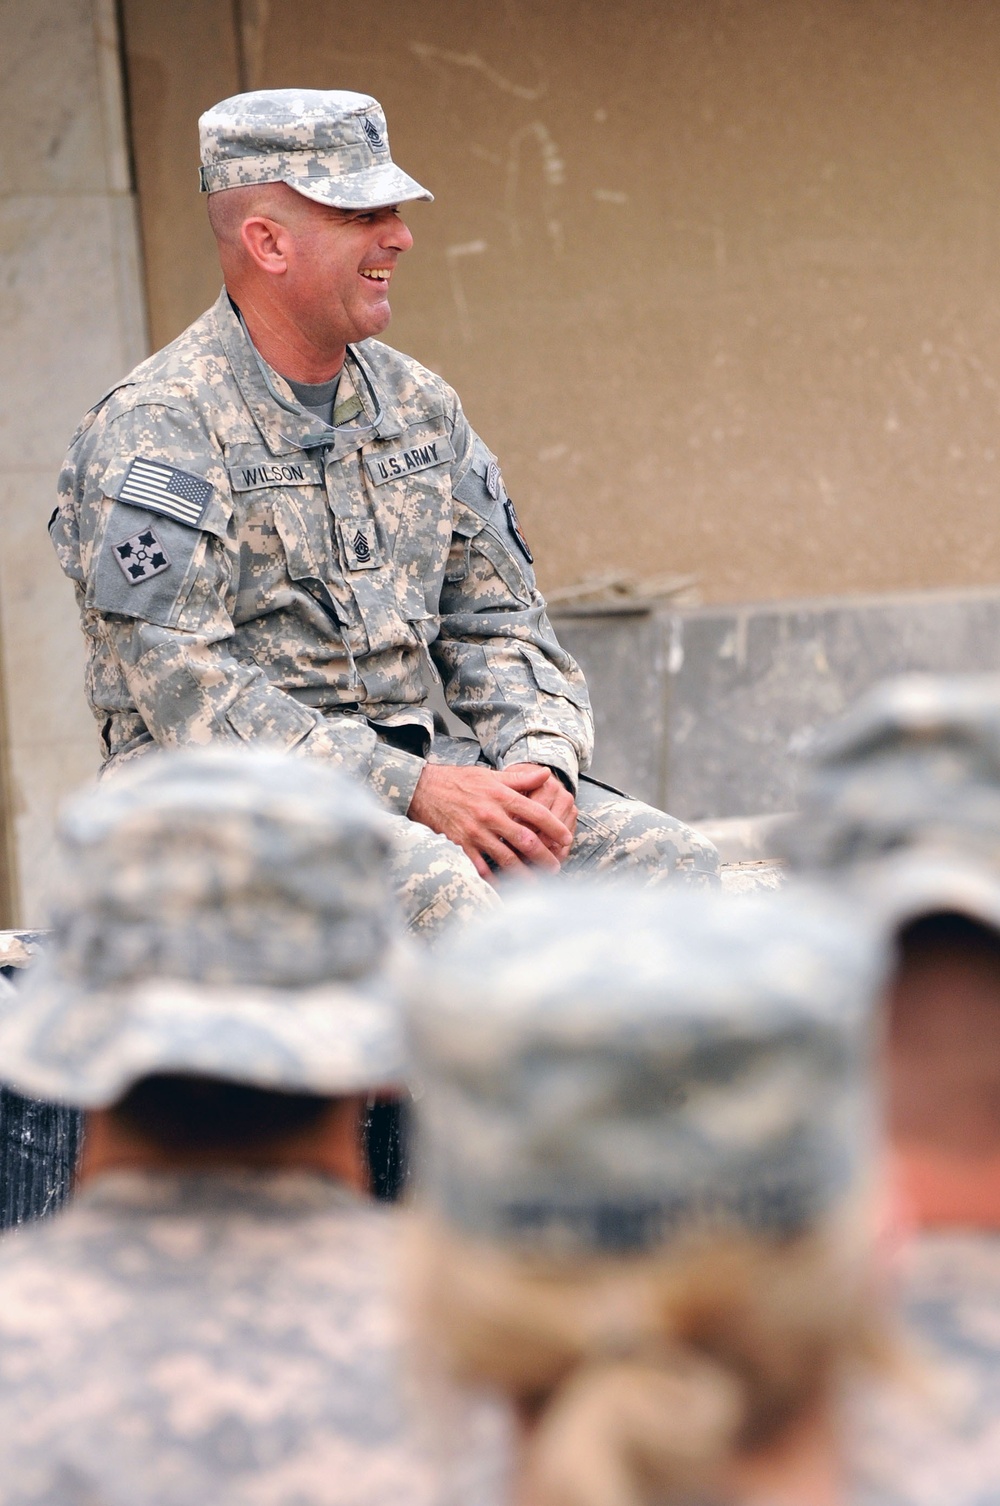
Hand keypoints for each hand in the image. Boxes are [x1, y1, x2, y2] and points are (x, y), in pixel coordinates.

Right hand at [408, 762, 573, 883]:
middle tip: (556, 867)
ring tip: (537, 883)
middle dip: (544, 856)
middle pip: (525, 839)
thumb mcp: (491, 775)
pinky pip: (480, 867)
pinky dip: (493, 880)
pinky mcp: (461, 845)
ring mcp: (475, 832)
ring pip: (506, 858)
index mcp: (501, 795)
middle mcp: (490, 814)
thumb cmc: (460, 781)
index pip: (536, 813)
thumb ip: (521, 778)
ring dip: (524, 873)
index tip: (567, 839)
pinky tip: (505, 888)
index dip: (555, 827)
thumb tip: (546, 774)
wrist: (424, 789)